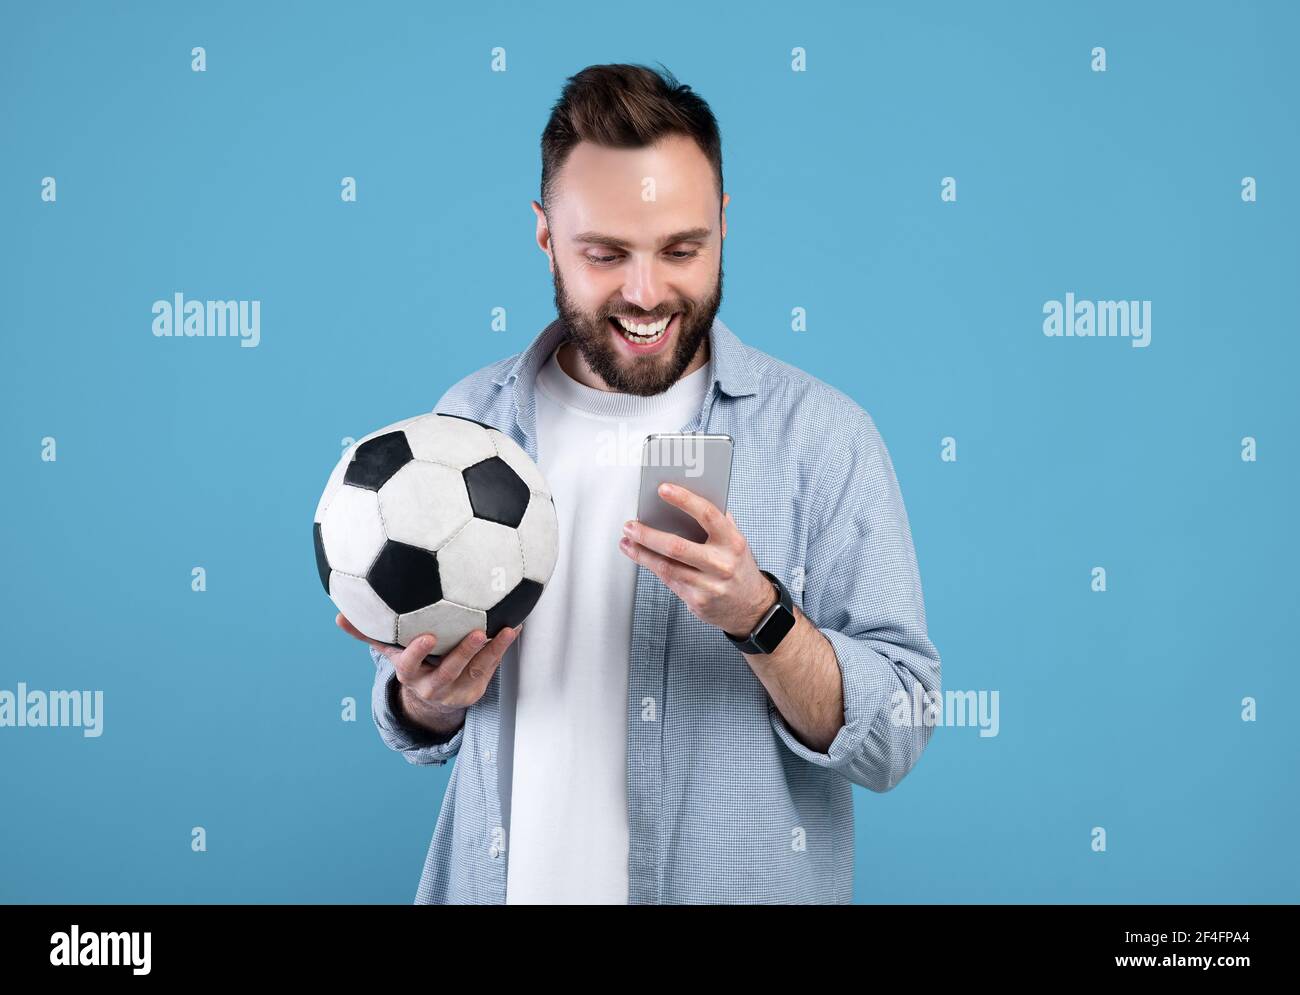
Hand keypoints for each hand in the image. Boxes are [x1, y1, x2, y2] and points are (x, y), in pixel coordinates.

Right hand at [336, 613, 520, 732]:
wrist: (432, 698)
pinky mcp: (477, 688)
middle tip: (475, 632)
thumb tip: (338, 615)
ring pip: (476, 669)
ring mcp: (457, 688)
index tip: (428, 636)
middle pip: (448, 671)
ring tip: (505, 628)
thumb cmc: (412, 663)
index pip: (410, 665)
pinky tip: (514, 626)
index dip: (418, 652)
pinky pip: (492, 666)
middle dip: (462, 653)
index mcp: (410, 674)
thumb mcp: (390, 650)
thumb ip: (367, 633)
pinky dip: (503, 647)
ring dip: (491, 649)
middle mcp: (433, 684)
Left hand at [618, 482, 774, 636]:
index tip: (663, 489)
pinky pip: (669, 580)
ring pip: (666, 567)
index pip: (707, 514)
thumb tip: (689, 498)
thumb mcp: (737, 542)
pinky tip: (641, 557)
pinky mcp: (697, 601)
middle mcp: (722, 564)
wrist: (751, 608)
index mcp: (733, 542)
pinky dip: (651, 567)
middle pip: (677, 547)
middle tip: (631, 525)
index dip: (684, 499)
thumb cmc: (739, 569)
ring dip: (641, 553)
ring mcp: (709, 585)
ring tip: (628, 541)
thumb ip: (719, 521)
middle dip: (648, 535)